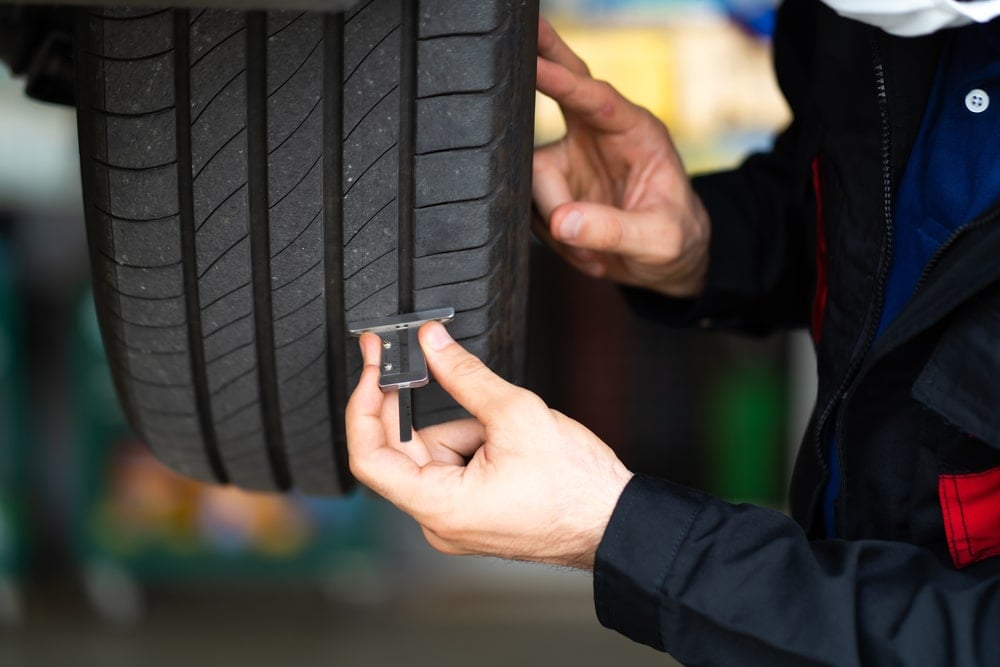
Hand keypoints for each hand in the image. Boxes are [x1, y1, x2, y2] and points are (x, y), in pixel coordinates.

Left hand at [345, 322, 632, 569]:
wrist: (614, 522)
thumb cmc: (576, 488)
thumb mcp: (516, 414)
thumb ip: (464, 374)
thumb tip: (431, 343)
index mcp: (440, 507)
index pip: (369, 457)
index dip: (363, 405)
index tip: (371, 367)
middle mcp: (439, 522)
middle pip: (403, 450)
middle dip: (420, 406)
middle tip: (420, 356)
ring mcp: (456, 520)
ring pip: (433, 454)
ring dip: (460, 426)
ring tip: (504, 426)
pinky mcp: (472, 513)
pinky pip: (453, 467)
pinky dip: (472, 442)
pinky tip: (507, 440)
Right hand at [533, 18, 710, 297]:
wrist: (666, 264)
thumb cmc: (675, 241)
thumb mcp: (659, 240)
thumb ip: (614, 230)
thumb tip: (562, 223)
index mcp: (635, 131)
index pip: (594, 97)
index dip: (561, 79)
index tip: (534, 63)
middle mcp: (598, 135)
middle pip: (560, 85)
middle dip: (540, 60)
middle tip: (512, 35)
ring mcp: (572, 159)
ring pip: (534, 176)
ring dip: (556, 221)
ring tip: (593, 254)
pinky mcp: (554, 186)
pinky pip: (532, 205)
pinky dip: (553, 236)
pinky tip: (583, 250)